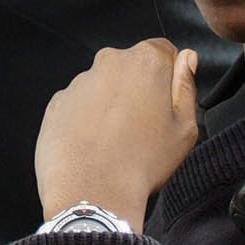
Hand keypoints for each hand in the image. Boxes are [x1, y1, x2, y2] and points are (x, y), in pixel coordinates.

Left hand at [33, 42, 199, 228]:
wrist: (92, 192)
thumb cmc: (143, 162)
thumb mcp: (184, 127)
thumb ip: (186, 85)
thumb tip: (186, 58)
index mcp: (145, 61)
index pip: (164, 52)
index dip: (169, 78)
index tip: (165, 105)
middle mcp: (109, 62)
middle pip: (131, 68)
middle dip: (139, 89)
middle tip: (143, 129)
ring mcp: (79, 82)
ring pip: (103, 87)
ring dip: (111, 105)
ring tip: (116, 143)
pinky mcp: (58, 103)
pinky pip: (79, 105)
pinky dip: (86, 120)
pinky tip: (94, 147)